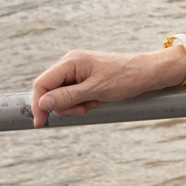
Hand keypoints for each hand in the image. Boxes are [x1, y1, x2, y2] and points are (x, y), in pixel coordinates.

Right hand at [29, 48, 180, 127]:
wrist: (146, 73)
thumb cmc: (124, 78)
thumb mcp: (95, 91)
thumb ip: (67, 97)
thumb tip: (42, 103)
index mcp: (71, 61)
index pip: (42, 83)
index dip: (38, 104)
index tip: (41, 123)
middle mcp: (71, 63)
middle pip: (51, 91)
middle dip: (65, 106)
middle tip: (84, 109)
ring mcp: (78, 70)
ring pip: (62, 95)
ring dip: (75, 105)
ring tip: (94, 103)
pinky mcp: (84, 77)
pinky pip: (74, 94)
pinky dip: (82, 102)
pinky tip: (96, 101)